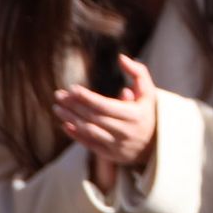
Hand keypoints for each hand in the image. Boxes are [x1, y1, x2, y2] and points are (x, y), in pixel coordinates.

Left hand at [52, 56, 158, 173]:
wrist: (155, 145)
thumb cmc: (148, 111)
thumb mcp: (149, 91)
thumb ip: (138, 72)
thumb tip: (121, 57)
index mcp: (135, 115)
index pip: (105, 106)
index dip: (87, 97)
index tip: (72, 87)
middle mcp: (126, 131)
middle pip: (94, 117)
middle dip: (74, 106)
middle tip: (58, 95)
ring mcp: (117, 145)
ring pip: (89, 131)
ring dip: (70, 119)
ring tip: (57, 108)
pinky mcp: (110, 155)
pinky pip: (89, 144)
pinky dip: (76, 135)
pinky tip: (65, 124)